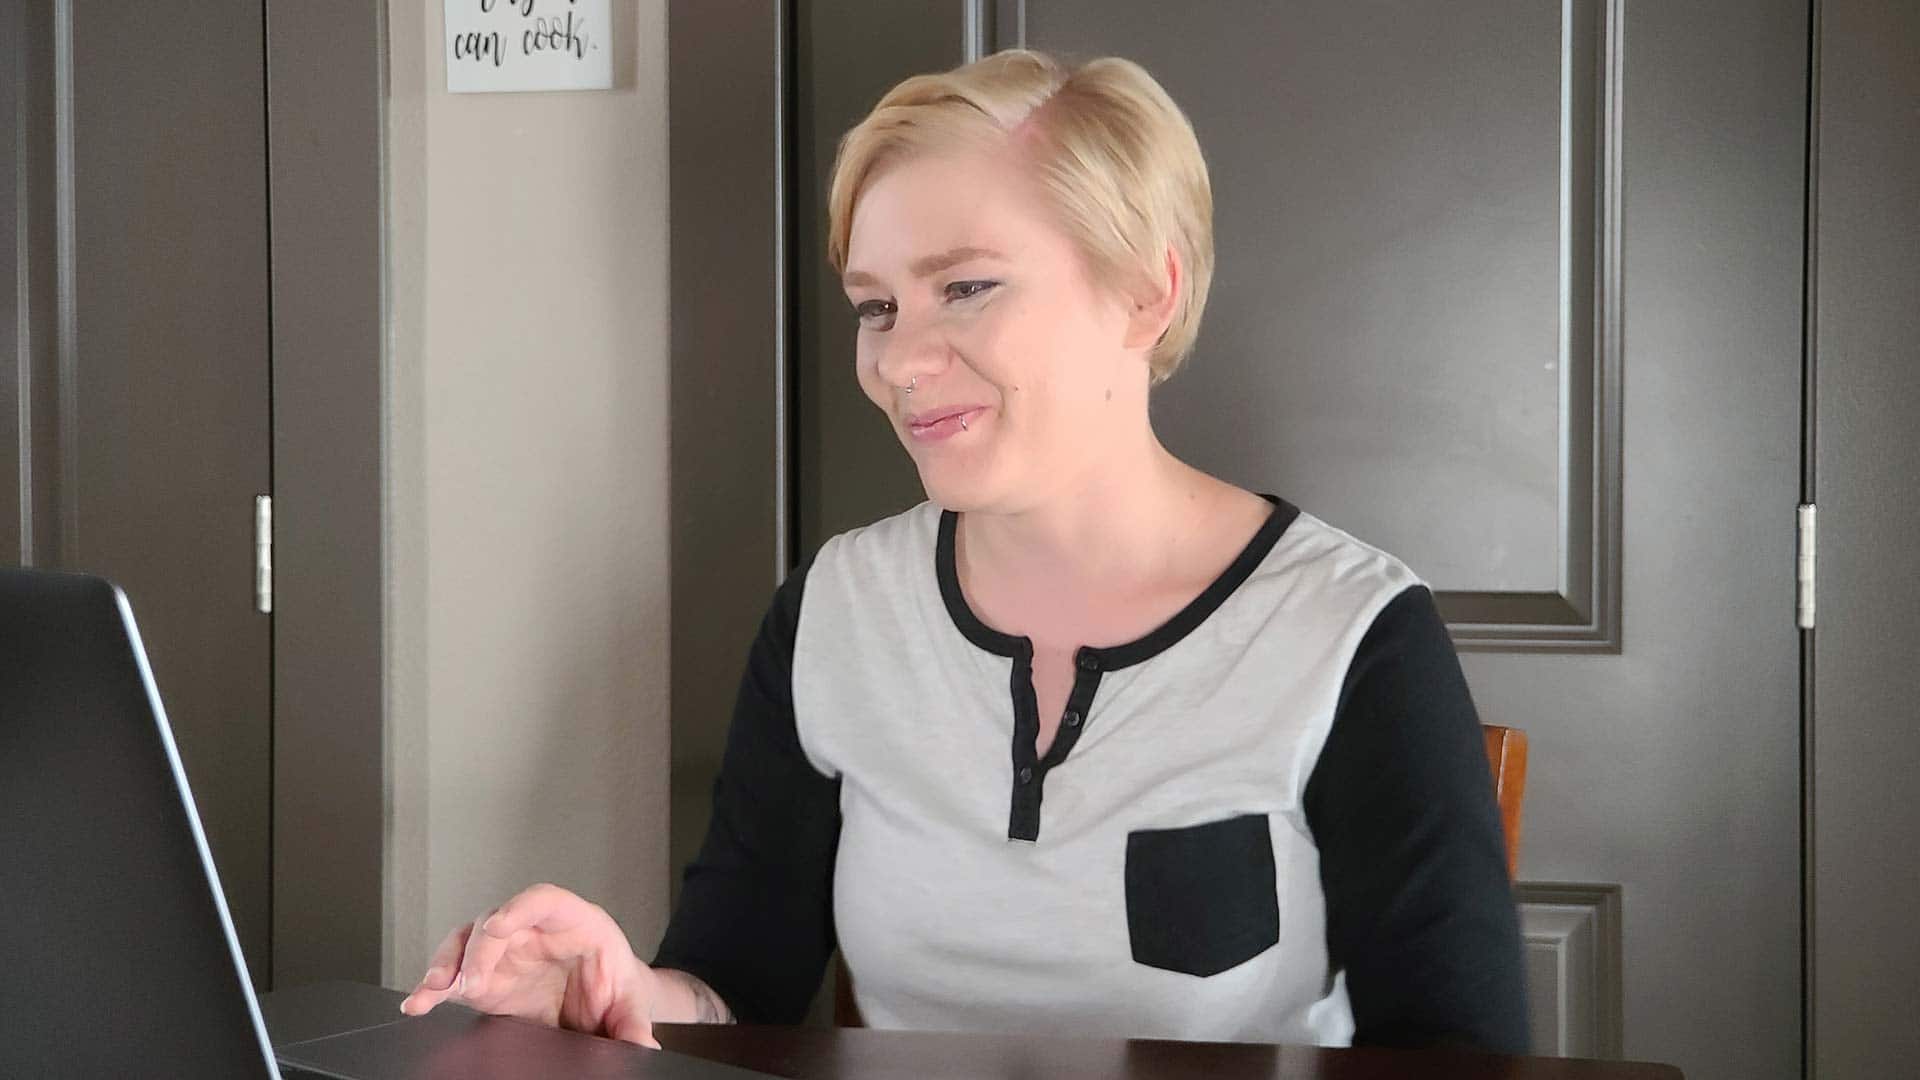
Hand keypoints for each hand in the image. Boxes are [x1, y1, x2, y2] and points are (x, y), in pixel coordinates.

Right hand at [398, 882, 661, 1047]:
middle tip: (470, 982)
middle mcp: (532, 930)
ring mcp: (505, 952)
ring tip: (434, 990)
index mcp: (575, 922)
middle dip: (478, 949)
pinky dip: (433, 988)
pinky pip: (455, 978)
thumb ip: (633, 1022)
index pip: (544, 899)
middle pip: (496, 922)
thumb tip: (643, 1046)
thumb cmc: (618, 986)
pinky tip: (418, 1003)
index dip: (519, 908)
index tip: (498, 925)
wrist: (605, 1002)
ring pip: (467, 943)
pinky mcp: (486, 980)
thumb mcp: (631, 1002)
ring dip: (448, 964)